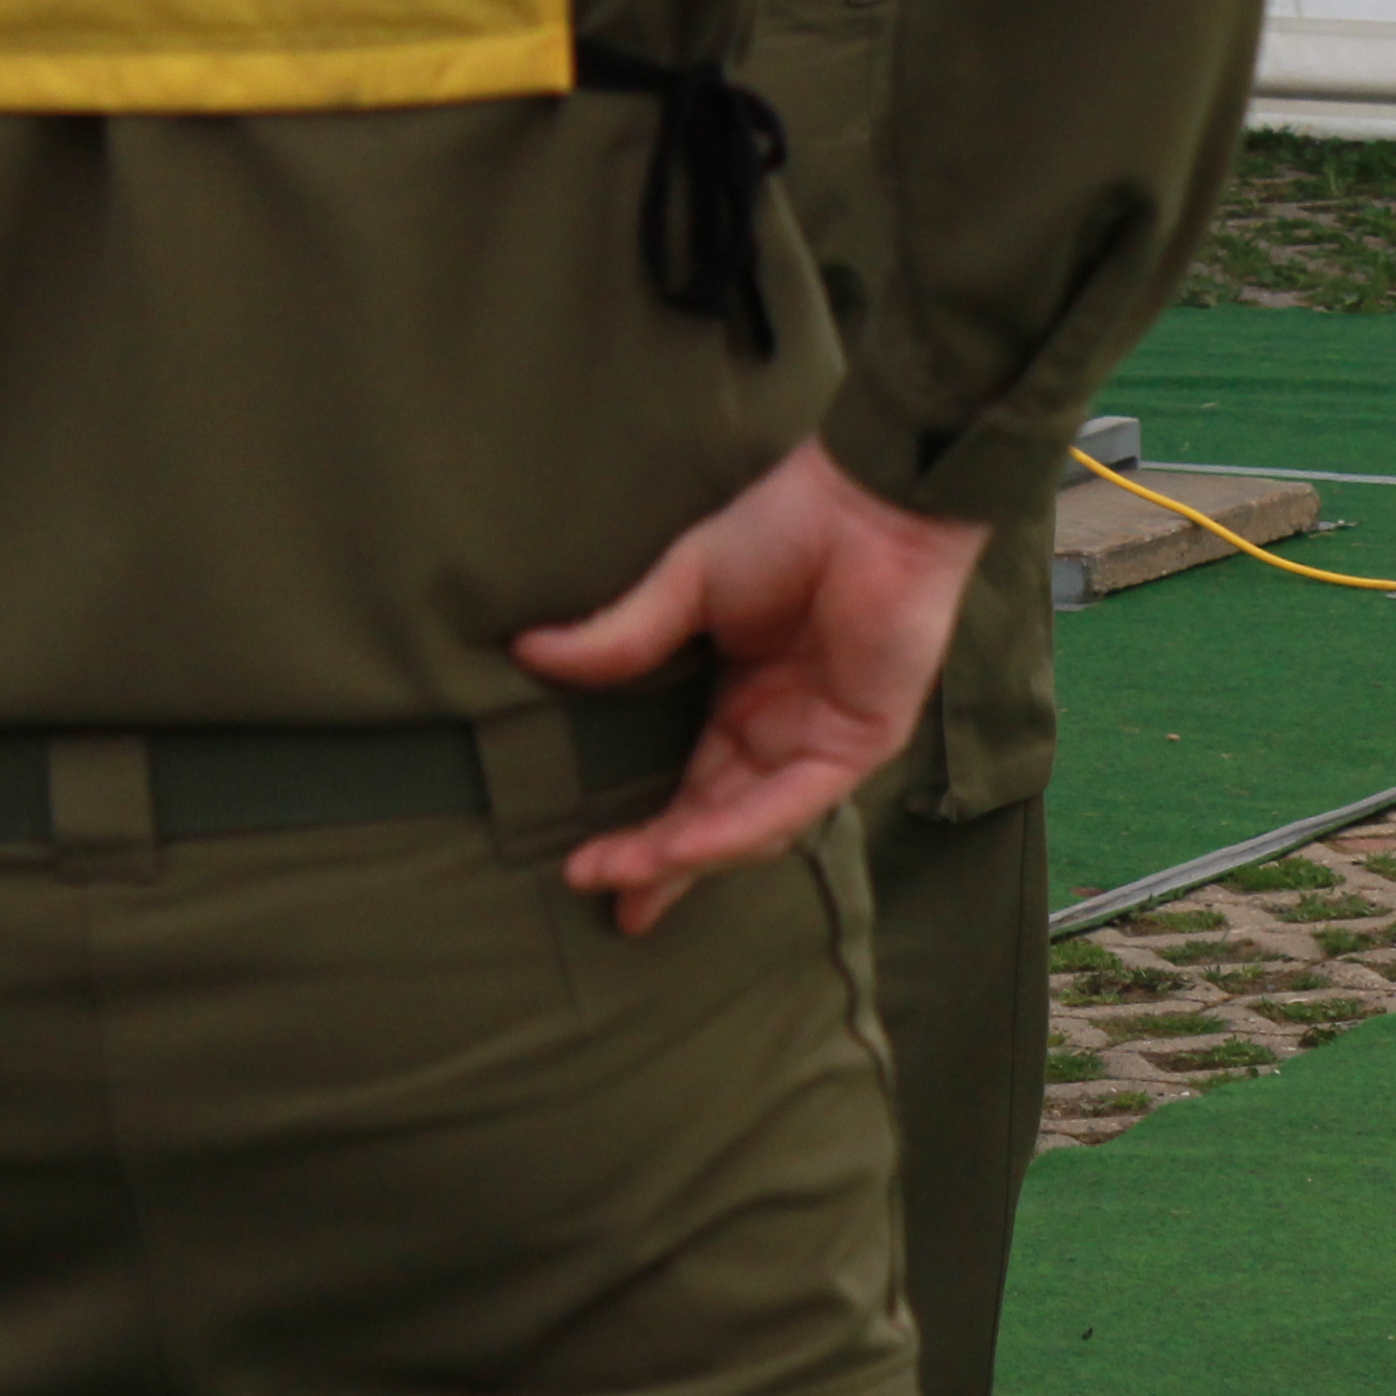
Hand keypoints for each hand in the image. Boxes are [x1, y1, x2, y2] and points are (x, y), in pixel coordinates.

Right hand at [517, 439, 987, 933]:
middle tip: (597, 892)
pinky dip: (736, 828)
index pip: (690, 787)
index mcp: (743, 703)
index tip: (584, 866)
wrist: (867, 502)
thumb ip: (621, 637)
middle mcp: (781, 736)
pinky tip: (684, 848)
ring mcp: (822, 746)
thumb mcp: (685, 586)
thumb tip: (529, 654)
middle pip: (714, 819)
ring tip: (621, 878)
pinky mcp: (859, 745)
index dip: (641, 829)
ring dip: (685, 854)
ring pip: (749, 824)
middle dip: (657, 863)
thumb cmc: (788, 528)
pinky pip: (790, 803)